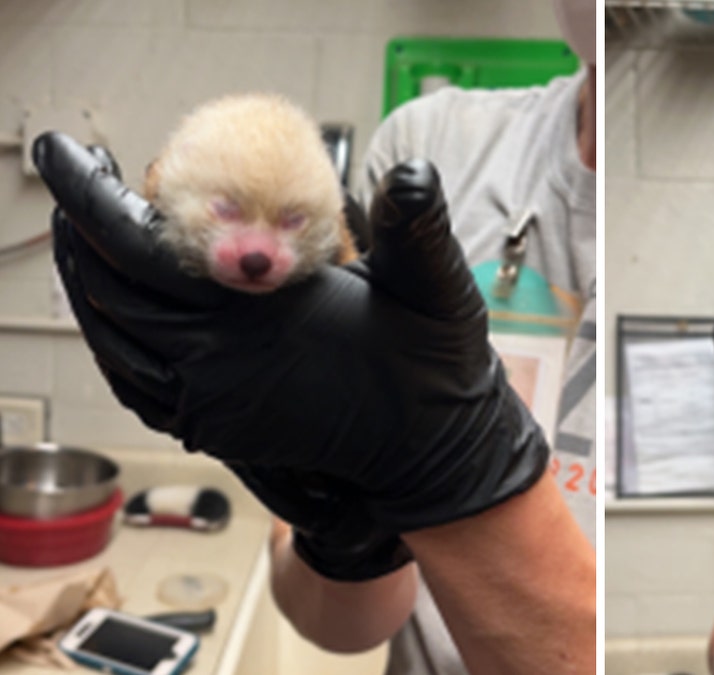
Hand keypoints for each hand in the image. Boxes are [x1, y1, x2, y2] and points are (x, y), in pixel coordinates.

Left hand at [36, 132, 548, 578]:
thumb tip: (410, 174)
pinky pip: (134, 385)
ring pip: (113, 341)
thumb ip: (416, 225)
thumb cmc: (434, 368)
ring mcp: (212, 403)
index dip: (96, 202)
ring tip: (86, 238)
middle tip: (80, 184)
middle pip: (110, 293)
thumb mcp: (435, 284)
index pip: (145, 251)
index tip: (79, 158)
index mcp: (261, 316)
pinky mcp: (216, 427)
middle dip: (82, 234)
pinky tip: (116, 314)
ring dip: (90, 286)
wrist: (434, 448)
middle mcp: (220, 364)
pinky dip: (111, 342)